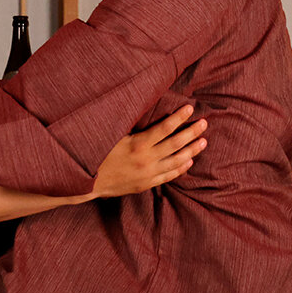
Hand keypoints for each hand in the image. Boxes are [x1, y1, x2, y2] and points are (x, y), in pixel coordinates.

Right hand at [92, 105, 206, 197]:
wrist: (88, 181)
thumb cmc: (97, 153)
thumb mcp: (113, 136)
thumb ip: (132, 128)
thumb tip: (146, 113)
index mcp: (138, 144)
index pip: (165, 128)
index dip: (179, 117)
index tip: (190, 108)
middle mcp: (146, 159)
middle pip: (176, 144)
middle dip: (192, 132)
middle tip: (204, 123)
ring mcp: (148, 173)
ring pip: (176, 161)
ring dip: (191, 150)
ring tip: (203, 142)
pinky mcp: (146, 184)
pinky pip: (168, 175)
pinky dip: (180, 168)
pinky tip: (189, 162)